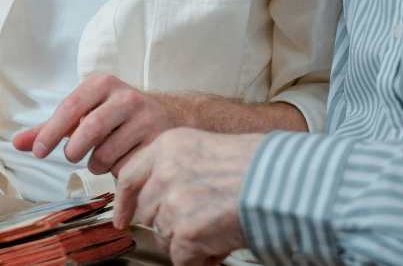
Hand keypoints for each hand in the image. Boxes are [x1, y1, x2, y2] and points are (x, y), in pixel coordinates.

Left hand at [11, 74, 179, 176]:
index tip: (38, 152)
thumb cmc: (113, 117)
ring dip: (95, 163)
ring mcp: (145, 117)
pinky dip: (116, 170)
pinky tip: (120, 161)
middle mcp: (125, 96)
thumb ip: (49, 129)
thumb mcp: (83, 115)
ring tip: (99, 158)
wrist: (166, 117)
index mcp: (101, 83)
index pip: (70, 107)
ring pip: (107, 152)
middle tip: (70, 156)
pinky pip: (126, 166)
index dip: (50, 132)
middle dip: (73, 150)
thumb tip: (15, 144)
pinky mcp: (158, 141)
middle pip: (89, 129)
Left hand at [113, 129, 264, 265]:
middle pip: (148, 212)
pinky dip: (200, 258)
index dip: (124, 202)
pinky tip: (219, 243)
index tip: (122, 218)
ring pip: (165, 236)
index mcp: (167, 146)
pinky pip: (181, 257)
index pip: (129, 177)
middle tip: (198, 222)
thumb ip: (175, 167)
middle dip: (168, 223)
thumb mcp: (203, 149)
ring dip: (188, 240)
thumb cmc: (254, 166)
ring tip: (217, 228)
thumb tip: (158, 197)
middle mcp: (165, 171)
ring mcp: (173, 202)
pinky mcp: (186, 232)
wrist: (280, 182)